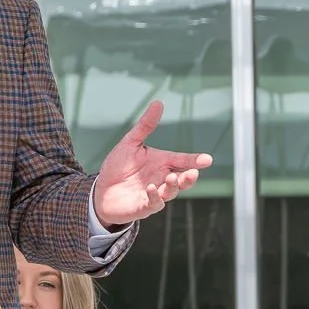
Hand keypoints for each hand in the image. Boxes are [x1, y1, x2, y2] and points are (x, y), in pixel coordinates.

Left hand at [92, 100, 212, 227]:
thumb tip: (159, 102)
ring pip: (171, 192)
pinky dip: (155, 197)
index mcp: (162, 163)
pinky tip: (151, 188)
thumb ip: (145, 125)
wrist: (100, 190)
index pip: (183, 161)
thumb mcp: (130, 143)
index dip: (195, 161)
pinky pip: (154, 203)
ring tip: (172, 177)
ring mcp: (155, 194)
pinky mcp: (144, 206)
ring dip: (174, 186)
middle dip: (189, 177)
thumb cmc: (118, 166)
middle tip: (193, 172)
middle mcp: (162, 179)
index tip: (207, 160)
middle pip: (183, 179)